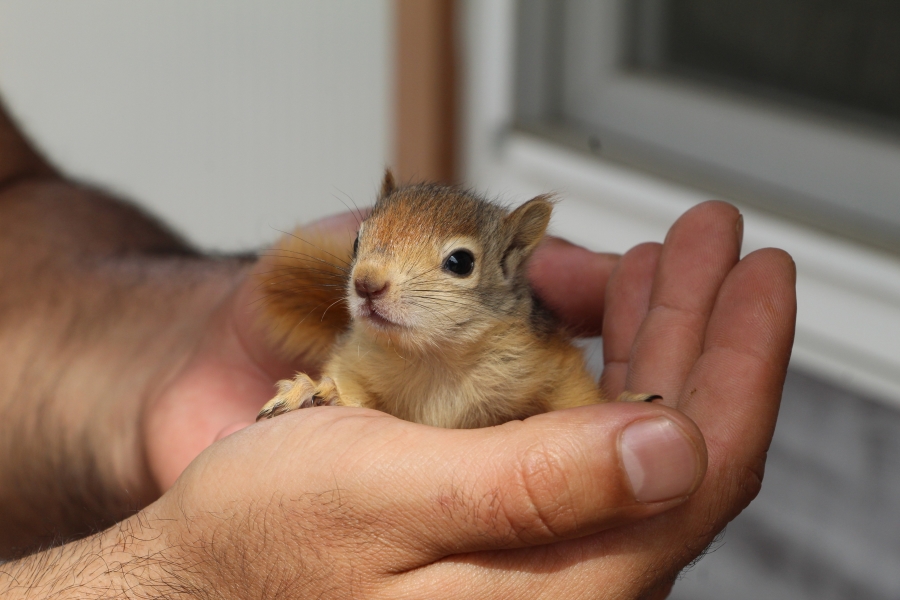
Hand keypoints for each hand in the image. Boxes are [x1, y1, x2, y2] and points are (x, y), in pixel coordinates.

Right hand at [131, 200, 793, 597]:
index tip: (756, 276)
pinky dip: (601, 366)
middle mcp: (564, 580)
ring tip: (666, 263)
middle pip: (677, 444)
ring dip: (653, 338)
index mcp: (554, 591)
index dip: (739, 365)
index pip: (698, 474)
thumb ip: (536, 485)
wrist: (203, 576)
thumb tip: (675, 451)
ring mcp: (539, 550)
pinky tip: (599, 318)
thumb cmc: (264, 542)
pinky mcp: (506, 521)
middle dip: (700, 329)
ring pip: (635, 435)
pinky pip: (583, 439)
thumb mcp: (387, 497)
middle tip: (718, 243)